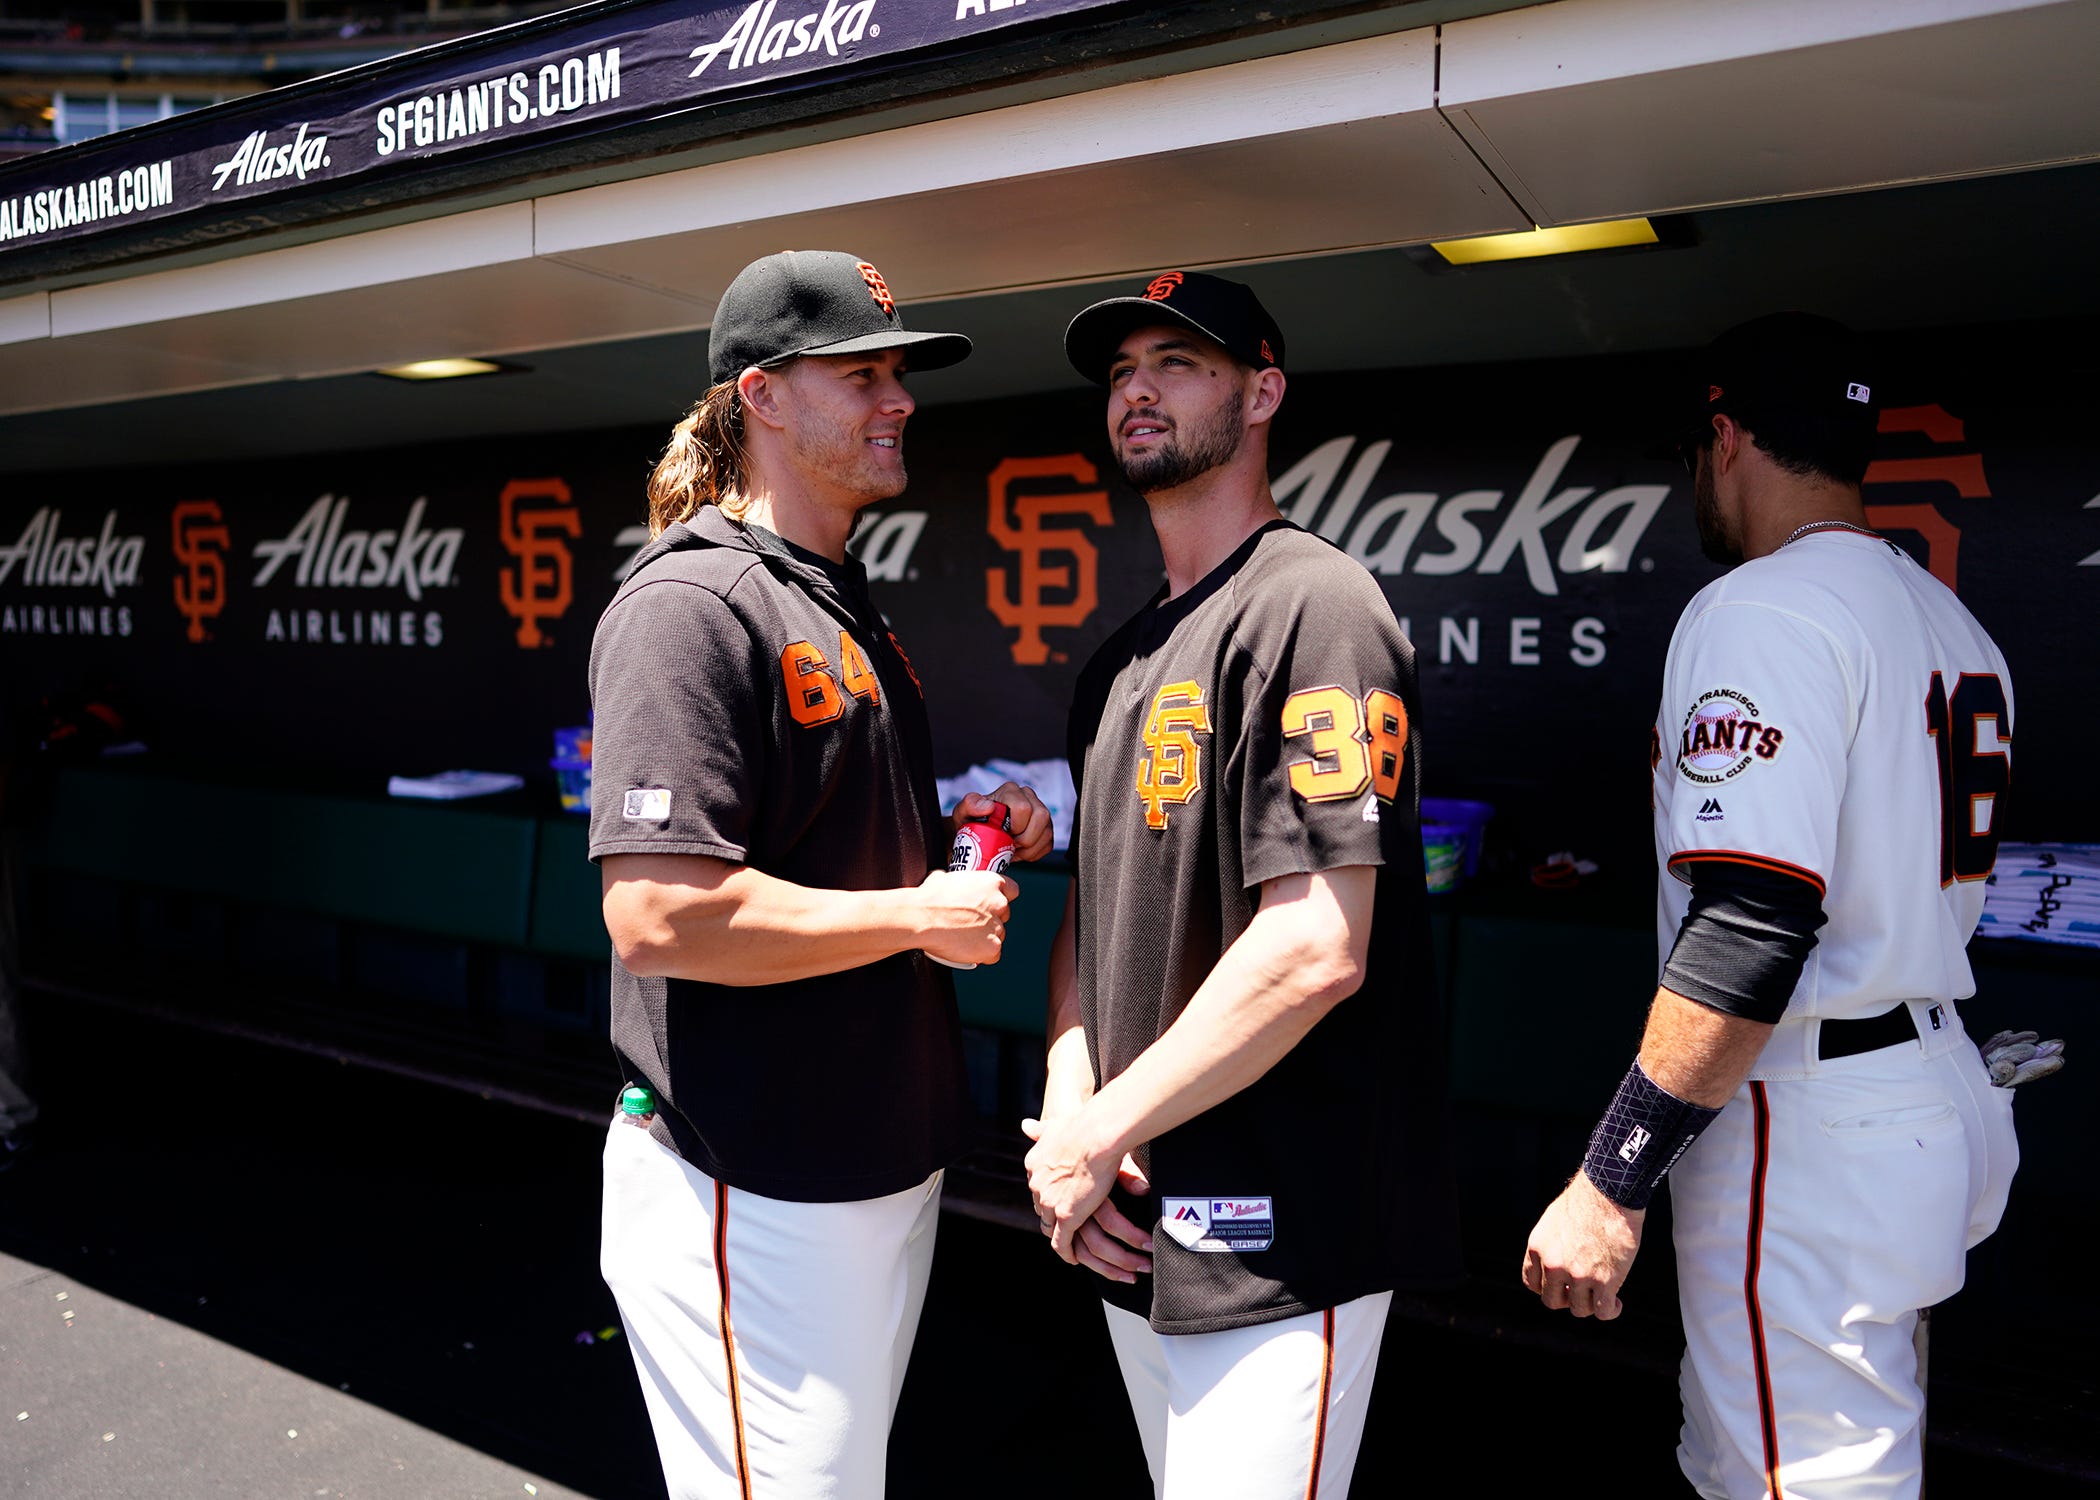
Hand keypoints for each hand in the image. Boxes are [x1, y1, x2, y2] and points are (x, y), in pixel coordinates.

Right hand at [916, 869, 1016, 967]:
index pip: (1012, 890)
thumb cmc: (930, 898)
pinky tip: (967, 951)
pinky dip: (982, 955)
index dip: (1000, 898)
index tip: (990, 905)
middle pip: (1004, 915)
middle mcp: (999, 903)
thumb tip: (950, 884)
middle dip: (990, 920)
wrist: (921, 919)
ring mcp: (997, 926)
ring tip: (964, 938)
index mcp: (992, 882)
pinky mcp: (992, 947)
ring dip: (985, 938)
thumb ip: (959, 882)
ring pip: (998, 935)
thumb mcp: (945, 878)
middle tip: (971, 924)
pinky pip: (993, 954)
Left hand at [954, 782, 1054, 863]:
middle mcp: (1029, 797)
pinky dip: (1033, 854)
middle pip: (1041, 816)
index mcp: (1011, 791)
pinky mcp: (1045, 829)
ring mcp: (1039, 812)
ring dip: (1029, 848)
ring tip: (1012, 850)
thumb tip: (989, 806)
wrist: (977, 836)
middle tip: (1009, 844)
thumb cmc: (971, 823)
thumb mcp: (963, 813)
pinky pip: (1048, 844)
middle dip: (1025, 838)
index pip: (1023, 807)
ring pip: (1047, 831)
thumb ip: (970, 804)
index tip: (1003, 834)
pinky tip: (1018, 852)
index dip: (1016, 825)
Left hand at [1019, 1113, 1146, 1269]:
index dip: (1047, 1196)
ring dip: (1059, 1238)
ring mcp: (1050, 1203)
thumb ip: (1039, 1129)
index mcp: (1034, 1164)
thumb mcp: (1053, 1124)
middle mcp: (1037, 1185)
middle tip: (1063, 1225)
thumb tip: (1025, 1125)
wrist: (1095, 1134)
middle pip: (1041, 1209)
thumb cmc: (1082, 1125)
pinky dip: (1066, 1252)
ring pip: (1050, 1228)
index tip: (1056, 1201)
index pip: (1037, 1188)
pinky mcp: (1067, 1216)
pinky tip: (1073, 1258)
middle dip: (1051, 1217)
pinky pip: (1062, 1243)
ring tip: (1070, 1246)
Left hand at [1522, 1172, 1644, 1319]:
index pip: (1532, 1283)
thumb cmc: (1587, 1200)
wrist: (1611, 1191)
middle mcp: (1553, 1264)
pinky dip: (1610, 1311)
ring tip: (1604, 1294)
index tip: (1562, 1286)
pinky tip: (1616, 1302)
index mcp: (1538, 1247)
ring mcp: (1578, 1275)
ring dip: (1591, 1305)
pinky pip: (1602, 1311)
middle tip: (1584, 1291)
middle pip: (1553, 1301)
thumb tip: (1557, 1267)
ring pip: (1579, 1309)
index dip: (1548, 1289)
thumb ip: (1551, 1245)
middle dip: (1568, 1299)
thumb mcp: (1554, 1220)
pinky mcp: (1605, 1280)